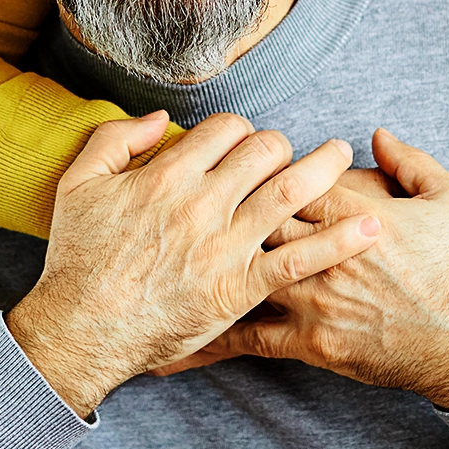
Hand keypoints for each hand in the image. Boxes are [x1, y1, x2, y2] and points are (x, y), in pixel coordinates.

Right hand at [5, 111, 380, 415]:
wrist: (80, 329)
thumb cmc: (78, 257)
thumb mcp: (79, 182)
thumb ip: (117, 138)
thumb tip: (161, 119)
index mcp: (168, 174)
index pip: (227, 128)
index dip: (240, 130)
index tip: (242, 145)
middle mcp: (203, 203)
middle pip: (265, 150)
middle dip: (282, 145)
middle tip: (289, 154)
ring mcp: (225, 246)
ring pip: (291, 191)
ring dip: (326, 169)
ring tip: (344, 158)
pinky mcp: (240, 288)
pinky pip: (300, 259)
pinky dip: (339, 240)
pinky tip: (369, 226)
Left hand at [159, 128, 448, 412]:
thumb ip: (409, 163)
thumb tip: (376, 135)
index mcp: (354, 210)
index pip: (289, 176)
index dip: (258, 163)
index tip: (234, 155)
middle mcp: (324, 252)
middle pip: (254, 214)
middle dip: (219, 203)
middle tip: (185, 194)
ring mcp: (314, 299)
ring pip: (243, 268)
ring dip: (200, 259)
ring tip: (152, 251)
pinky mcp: (312, 341)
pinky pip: (249, 339)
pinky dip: (209, 338)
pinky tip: (170, 340)